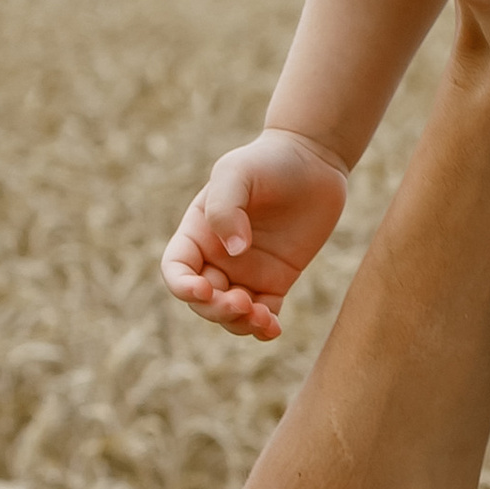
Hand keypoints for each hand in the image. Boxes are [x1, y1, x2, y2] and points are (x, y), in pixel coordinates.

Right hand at [163, 131, 350, 341]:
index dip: (182, 287)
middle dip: (216, 309)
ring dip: (239, 323)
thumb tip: (233, 253)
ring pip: (231, 314)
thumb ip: (225, 209)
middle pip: (203, 300)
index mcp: (197, 233)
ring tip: (261, 317)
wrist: (313, 160)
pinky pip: (265, 314)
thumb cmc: (267, 161)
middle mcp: (217, 258)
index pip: (176, 270)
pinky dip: (264, 327)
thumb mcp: (237, 173)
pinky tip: (273, 327)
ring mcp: (247, 272)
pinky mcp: (277, 281)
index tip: (203, 289)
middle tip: (241, 302)